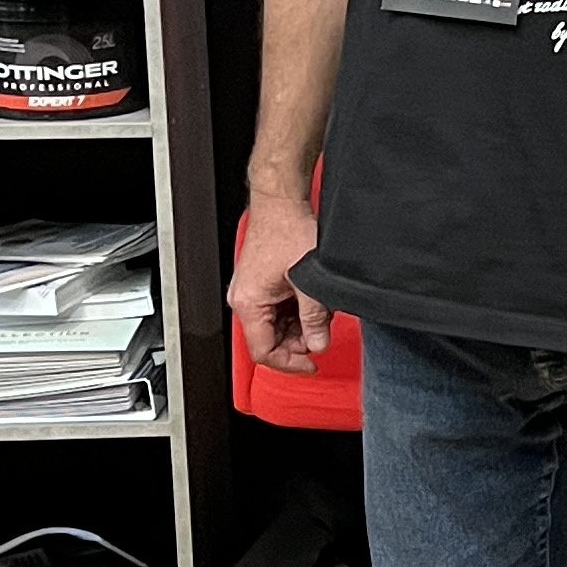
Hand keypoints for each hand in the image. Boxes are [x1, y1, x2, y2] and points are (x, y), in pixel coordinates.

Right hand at [230, 178, 331, 374]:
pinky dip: (296, 311)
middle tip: (321, 332)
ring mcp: (252, 292)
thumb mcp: (308, 282)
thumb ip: (314, 317)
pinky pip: (277, 310)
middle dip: (298, 341)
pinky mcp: (261, 284)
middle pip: (269, 340)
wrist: (281, 204)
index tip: (311, 363)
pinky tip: (312, 300)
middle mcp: (244, 300)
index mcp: (248, 303)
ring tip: (319, 311)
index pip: (263, 352)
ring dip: (299, 325)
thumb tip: (318, 344)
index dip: (289, 363)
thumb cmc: (287, 231)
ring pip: (276, 326)